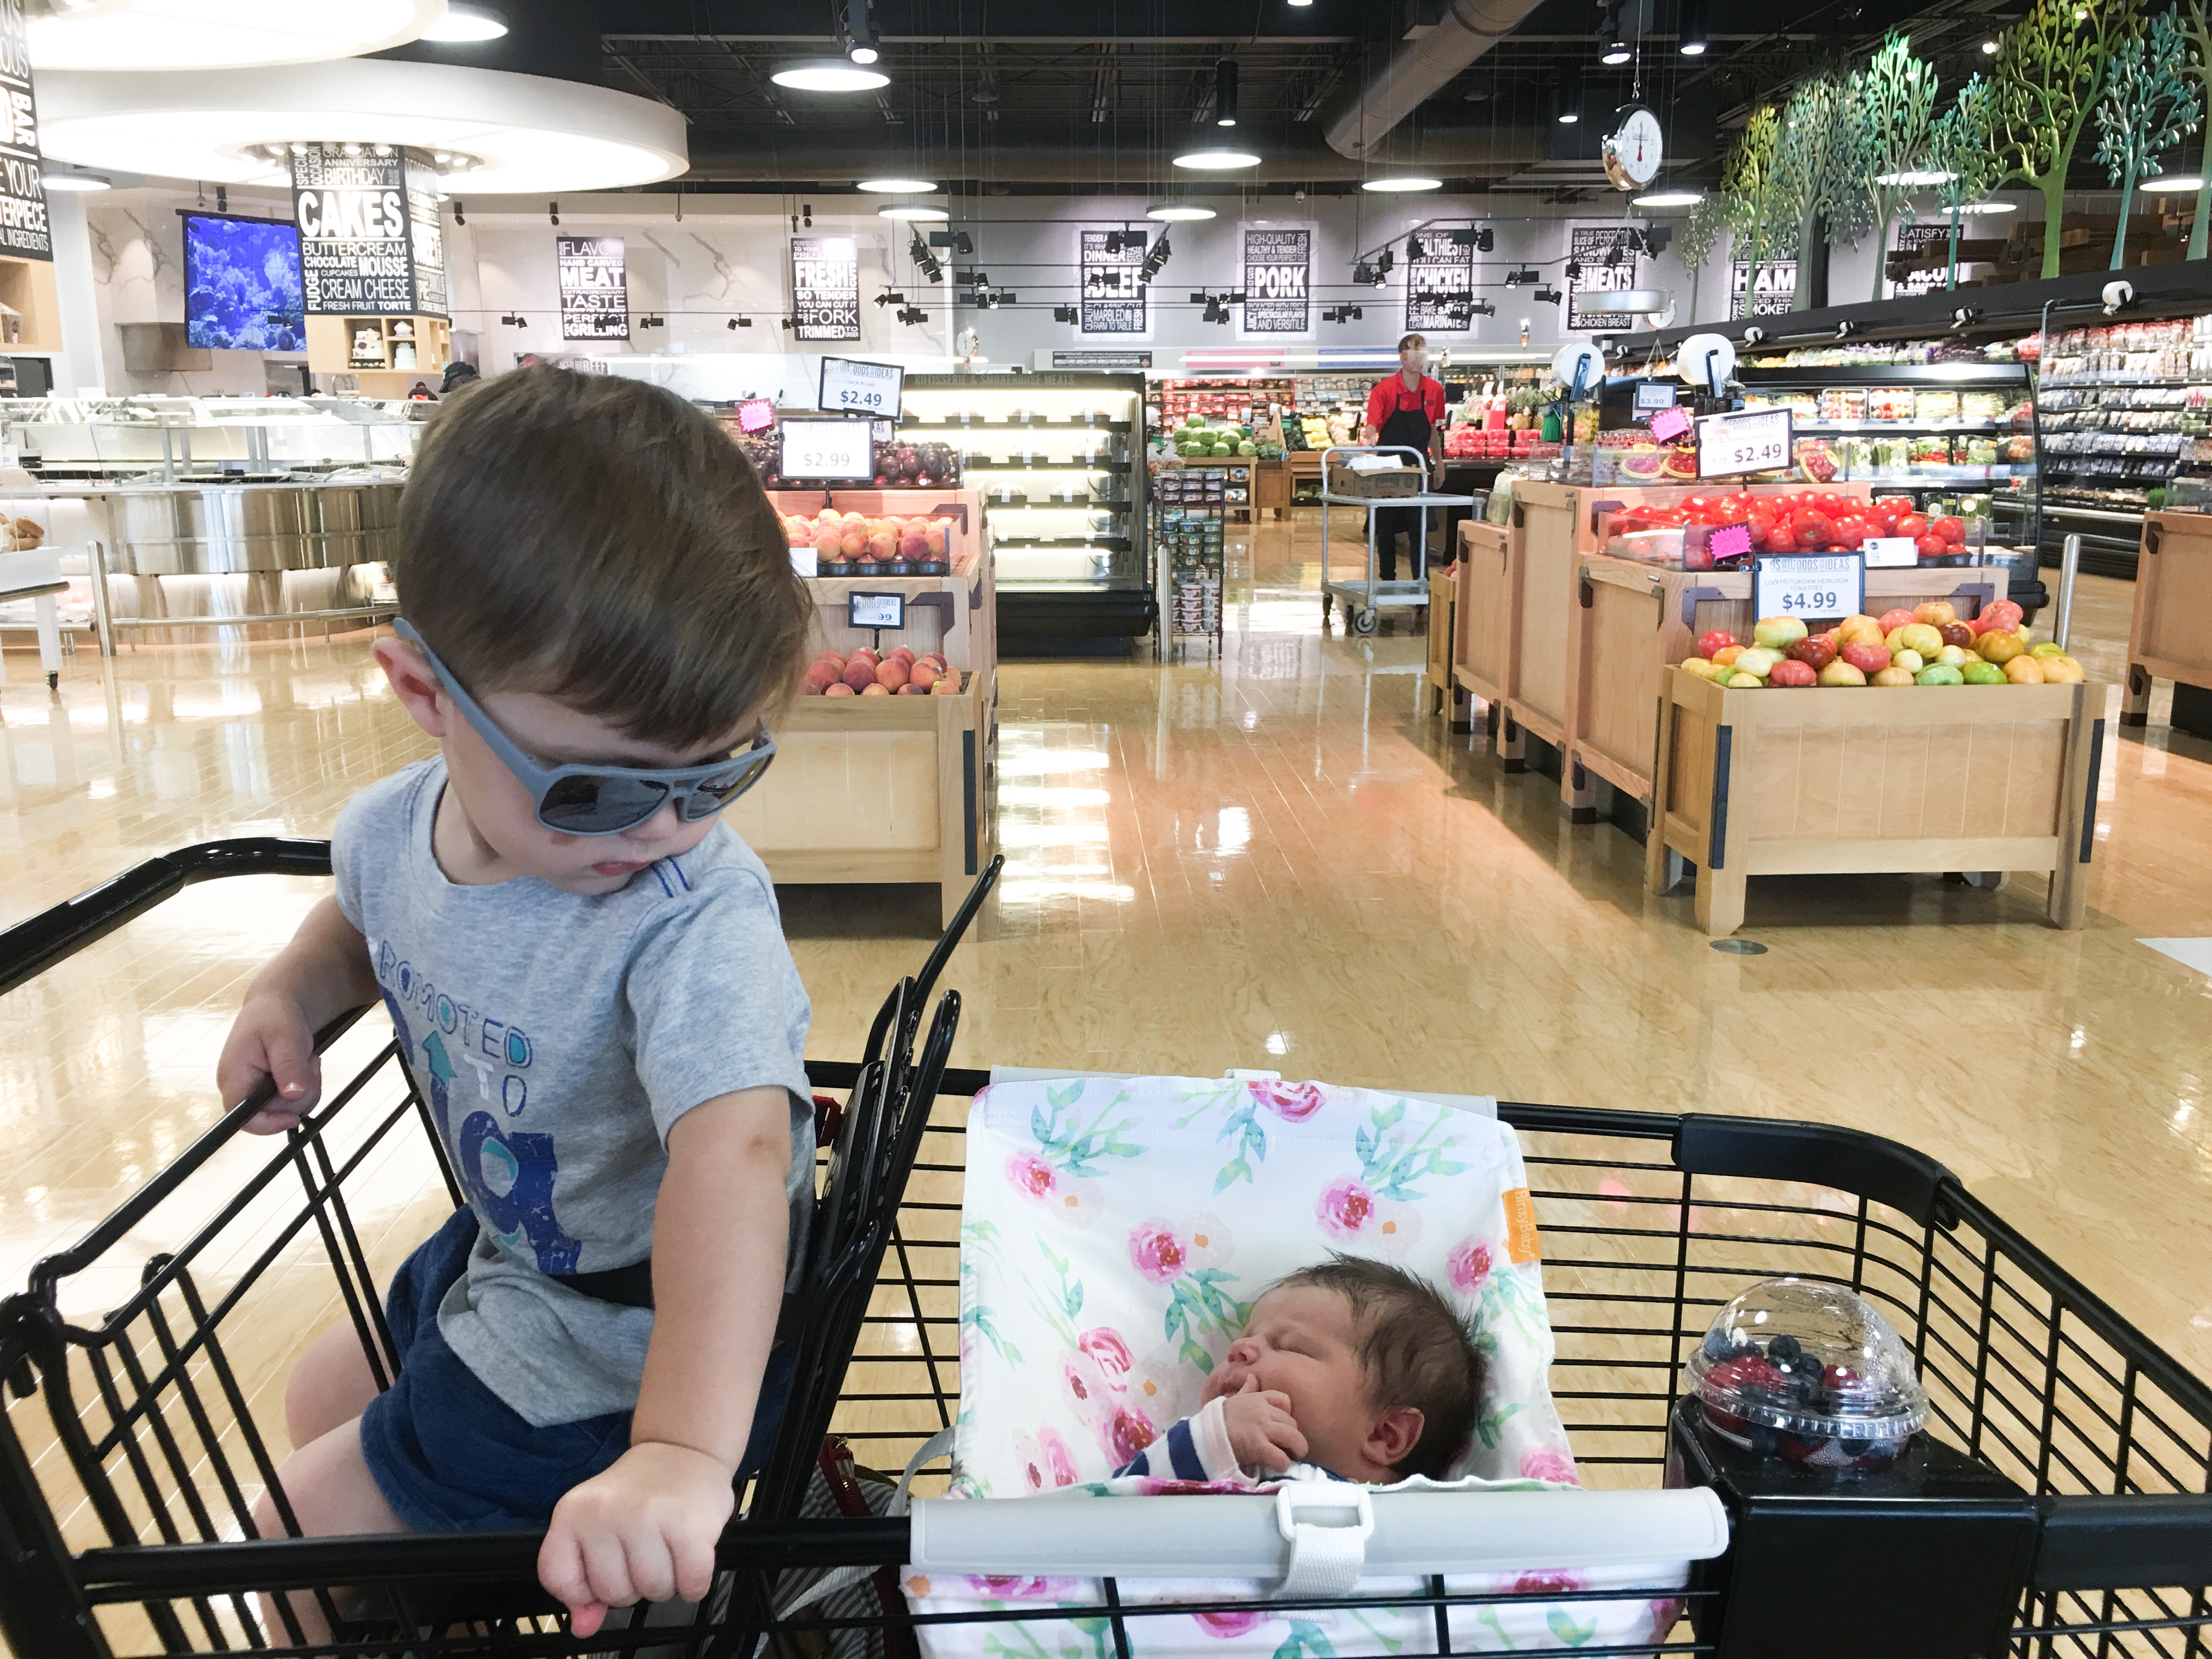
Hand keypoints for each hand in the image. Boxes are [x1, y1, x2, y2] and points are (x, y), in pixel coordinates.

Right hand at [217, 991, 321, 1132]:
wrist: (278, 1005)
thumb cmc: (275, 1015)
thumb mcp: (284, 1035)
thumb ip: (288, 1064)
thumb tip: (292, 1095)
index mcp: (234, 1078)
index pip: (243, 1119)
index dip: (268, 1125)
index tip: (294, 1117)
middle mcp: (241, 1090)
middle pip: (274, 1114)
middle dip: (300, 1092)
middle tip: (308, 1063)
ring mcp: (256, 1092)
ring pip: (289, 1108)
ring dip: (307, 1086)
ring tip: (305, 1058)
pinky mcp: (270, 1091)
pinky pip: (295, 1101)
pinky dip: (307, 1085)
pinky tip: (304, 1064)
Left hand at [538, 1441, 735, 1637]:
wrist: (683, 1449)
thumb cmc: (638, 1496)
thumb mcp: (596, 1529)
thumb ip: (584, 1583)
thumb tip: (583, 1627)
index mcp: (572, 1513)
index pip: (559, 1580)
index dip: (583, 1588)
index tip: (603, 1568)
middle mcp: (605, 1513)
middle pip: (613, 1593)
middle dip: (634, 1584)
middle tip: (645, 1550)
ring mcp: (646, 1518)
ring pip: (653, 1592)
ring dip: (666, 1582)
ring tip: (668, 1549)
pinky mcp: (688, 1526)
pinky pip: (690, 1585)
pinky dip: (694, 1582)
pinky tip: (691, 1557)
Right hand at [1222, 1375, 1306, 1472]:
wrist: (1206, 1435)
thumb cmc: (1219, 1418)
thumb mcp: (1234, 1399)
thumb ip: (1246, 1389)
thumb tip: (1253, 1377)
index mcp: (1259, 1399)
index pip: (1284, 1400)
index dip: (1287, 1414)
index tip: (1283, 1425)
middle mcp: (1265, 1412)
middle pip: (1293, 1423)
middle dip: (1294, 1436)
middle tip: (1289, 1446)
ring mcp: (1263, 1429)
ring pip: (1294, 1438)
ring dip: (1297, 1450)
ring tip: (1292, 1457)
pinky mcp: (1260, 1447)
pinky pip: (1281, 1457)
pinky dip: (1283, 1464)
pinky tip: (1279, 1466)